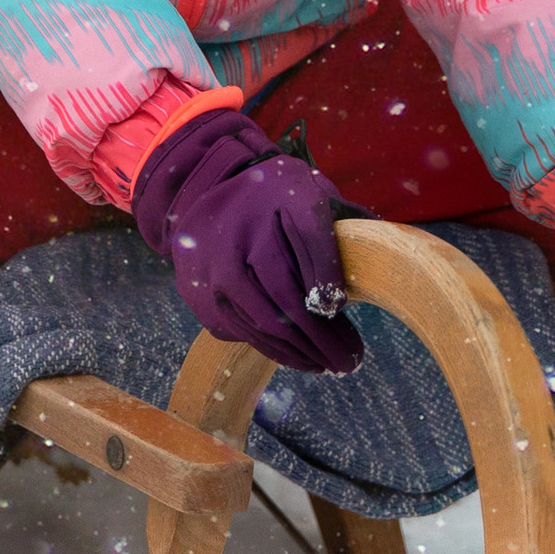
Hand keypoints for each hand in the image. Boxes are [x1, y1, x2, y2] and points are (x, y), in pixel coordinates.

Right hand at [133, 105, 362, 376]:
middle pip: (278, 320)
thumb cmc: (272, 194)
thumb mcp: (306, 199)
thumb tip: (341, 295)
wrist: (207, 188)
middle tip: (348, 365)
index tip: (355, 349)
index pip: (297, 297)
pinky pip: (239, 333)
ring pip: (257, 333)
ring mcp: (209, 284)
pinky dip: (270, 347)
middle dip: (317, 348)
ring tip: (325, 363)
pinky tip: (296, 352)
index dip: (327, 331)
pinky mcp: (199, 300)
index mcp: (257, 236)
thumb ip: (323, 245)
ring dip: (295, 356)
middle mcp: (228, 263)